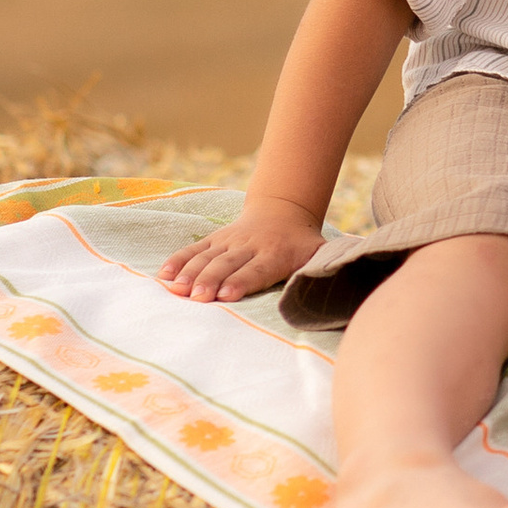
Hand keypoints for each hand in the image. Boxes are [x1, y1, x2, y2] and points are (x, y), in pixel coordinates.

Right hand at [160, 196, 327, 301]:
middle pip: (227, 265)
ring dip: (190, 273)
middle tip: (197, 297)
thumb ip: (326, 265)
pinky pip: (193, 249)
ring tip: (176, 289)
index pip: (257, 270)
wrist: (283, 210)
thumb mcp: (320, 252)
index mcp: (275, 254)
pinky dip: (178, 261)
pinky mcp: (214, 239)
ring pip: (207, 257)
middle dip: (210, 281)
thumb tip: (344, 274)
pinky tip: (163, 275)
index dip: (241, 282)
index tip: (226, 295)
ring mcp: (229, 241)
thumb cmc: (303, 243)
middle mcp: (249, 246)